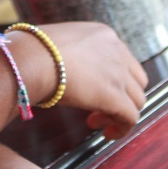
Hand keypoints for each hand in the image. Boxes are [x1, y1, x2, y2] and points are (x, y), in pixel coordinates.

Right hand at [9, 22, 147, 138]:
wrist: (30, 60)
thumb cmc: (29, 52)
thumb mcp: (58, 43)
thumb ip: (67, 53)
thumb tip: (59, 66)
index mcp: (103, 34)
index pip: (122, 59)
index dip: (113, 79)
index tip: (94, 91)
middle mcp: (116, 50)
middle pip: (136, 79)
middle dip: (122, 96)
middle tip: (98, 108)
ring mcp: (118, 72)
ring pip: (137, 99)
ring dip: (120, 113)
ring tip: (96, 121)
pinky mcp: (114, 95)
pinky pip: (130, 118)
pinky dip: (122, 129)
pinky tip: (106, 134)